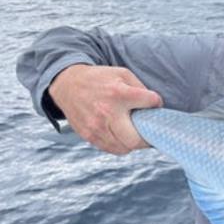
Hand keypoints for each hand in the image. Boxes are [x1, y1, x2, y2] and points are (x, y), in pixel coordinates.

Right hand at [48, 64, 162, 154]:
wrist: (67, 85)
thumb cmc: (99, 79)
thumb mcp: (122, 73)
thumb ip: (141, 87)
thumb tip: (155, 105)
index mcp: (118, 93)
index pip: (150, 101)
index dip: (155, 101)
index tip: (154, 102)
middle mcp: (107, 112)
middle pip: (137, 139)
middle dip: (148, 137)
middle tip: (151, 131)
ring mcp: (96, 127)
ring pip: (125, 147)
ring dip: (135, 143)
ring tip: (136, 133)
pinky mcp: (89, 136)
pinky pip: (113, 149)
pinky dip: (122, 145)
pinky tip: (122, 136)